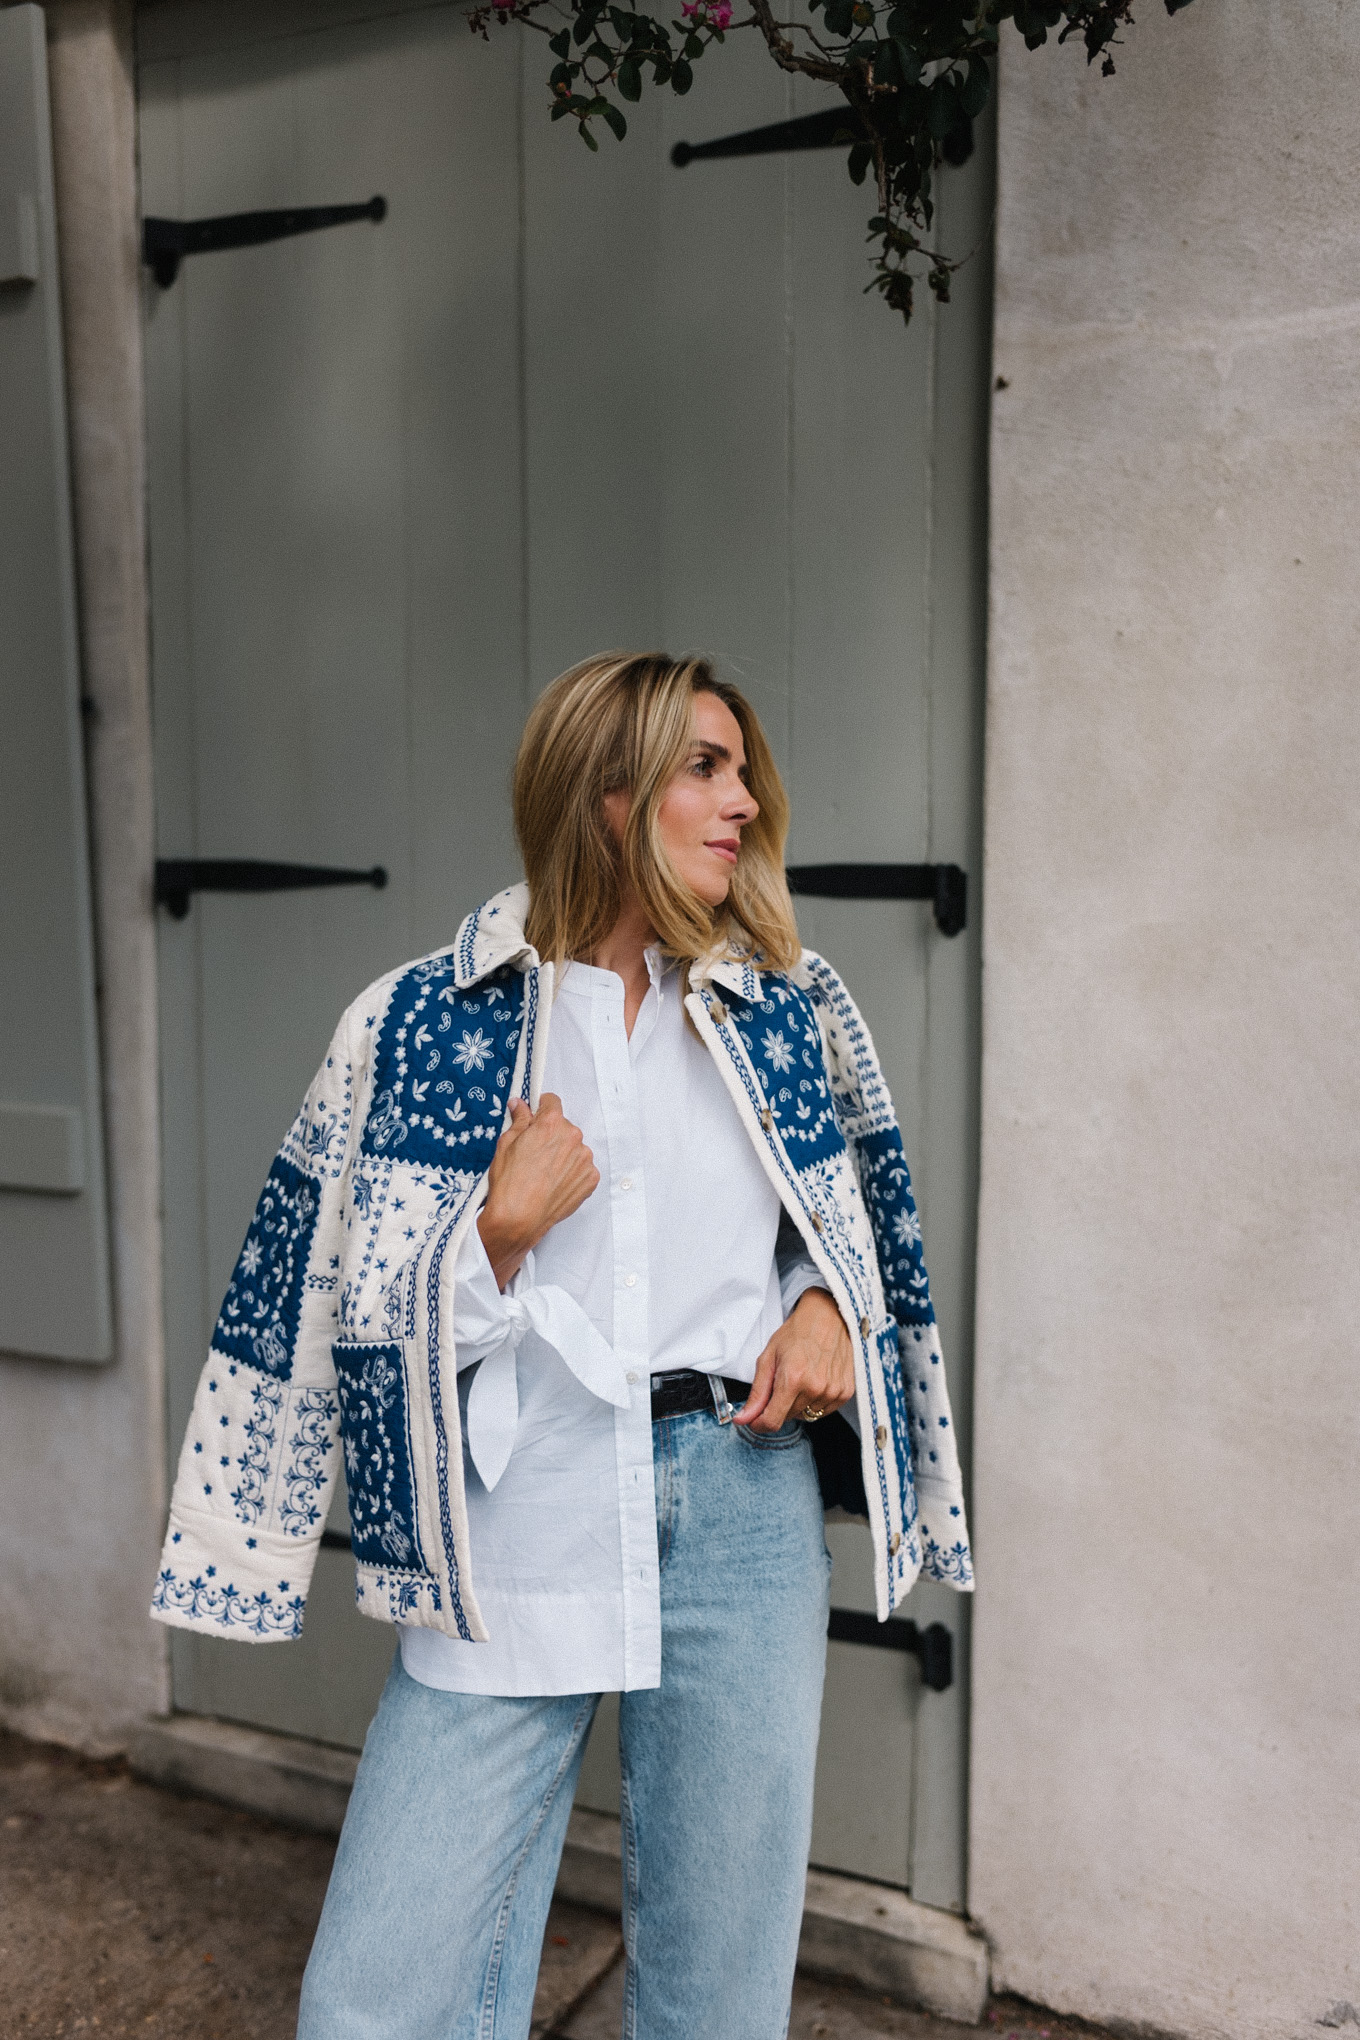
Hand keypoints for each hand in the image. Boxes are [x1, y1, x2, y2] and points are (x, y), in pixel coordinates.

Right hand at [477, 1094, 599, 1288]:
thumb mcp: (506, 1143)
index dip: (541, 1108)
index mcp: (552, 1123)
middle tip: (535, 1154)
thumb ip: (519, 1120)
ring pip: (574, 1148)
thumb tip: (519, 1104)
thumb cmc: (509, 1182)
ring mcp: (585, 1159)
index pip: (552, 1102)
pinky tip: (555, 1183)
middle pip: (564, 1127)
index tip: (535, 1118)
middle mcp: (573, 1137)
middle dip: (552, 1135)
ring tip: (545, 1173)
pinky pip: (582, 1168)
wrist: (519, 1218)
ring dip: (564, 1154)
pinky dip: (572, 1173)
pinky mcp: (591, 1178)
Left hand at [733, 1286, 854, 1434]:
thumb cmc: (796, 1333)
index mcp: (793, 1379)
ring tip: (800, 1378)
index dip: (759, 1424)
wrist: (829, 1316)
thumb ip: (757, 1393)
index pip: (773, 1421)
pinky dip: (815, 1401)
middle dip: (778, 1406)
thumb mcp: (768, 1357)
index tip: (755, 1419)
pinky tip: (815, 1380)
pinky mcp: (845, 1392)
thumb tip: (742, 1419)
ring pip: (806, 1415)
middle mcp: (815, 1388)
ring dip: (798, 1404)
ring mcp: (832, 1391)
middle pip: (788, 1418)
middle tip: (781, 1383)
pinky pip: (823, 1411)